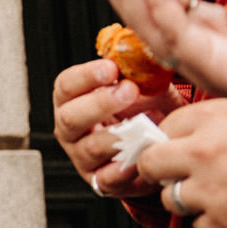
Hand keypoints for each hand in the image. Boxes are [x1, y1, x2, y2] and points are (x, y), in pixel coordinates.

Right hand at [50, 59, 170, 199]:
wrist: (161, 143)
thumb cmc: (146, 109)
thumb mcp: (144, 83)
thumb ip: (139, 66)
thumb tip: (144, 45)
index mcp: (72, 100)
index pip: (66, 86)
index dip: (86, 77)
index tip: (112, 68)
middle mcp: (71, 129)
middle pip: (70, 117)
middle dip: (100, 104)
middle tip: (129, 91)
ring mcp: (82, 156)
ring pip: (89, 148)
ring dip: (120, 136)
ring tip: (149, 124)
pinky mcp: (101, 182)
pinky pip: (108, 179)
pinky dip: (128, 168)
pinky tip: (145, 152)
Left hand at [137, 97, 226, 227]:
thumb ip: (210, 123)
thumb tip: (170, 136)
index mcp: (214, 119)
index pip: (164, 127)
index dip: (167, 139)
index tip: (172, 147)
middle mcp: (205, 153)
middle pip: (150, 164)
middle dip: (159, 169)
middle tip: (177, 173)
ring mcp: (212, 192)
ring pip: (172, 198)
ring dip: (189, 197)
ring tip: (223, 192)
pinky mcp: (225, 225)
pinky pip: (199, 227)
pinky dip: (215, 223)